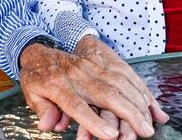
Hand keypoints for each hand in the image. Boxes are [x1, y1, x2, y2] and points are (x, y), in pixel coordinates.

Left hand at [18, 35, 167, 138]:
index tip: (111, 137)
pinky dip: (139, 86)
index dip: (94, 122)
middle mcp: (78, 75)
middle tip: (144, 131)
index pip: (77, 106)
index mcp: (58, 86)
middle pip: (107, 94)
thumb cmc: (38, 78)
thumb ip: (43, 110)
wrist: (40, 51)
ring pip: (120, 82)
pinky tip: (149, 100)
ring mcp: (92, 66)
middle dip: (128, 113)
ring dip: (138, 102)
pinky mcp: (102, 60)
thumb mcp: (32, 94)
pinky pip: (125, 72)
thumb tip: (47, 126)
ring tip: (150, 121)